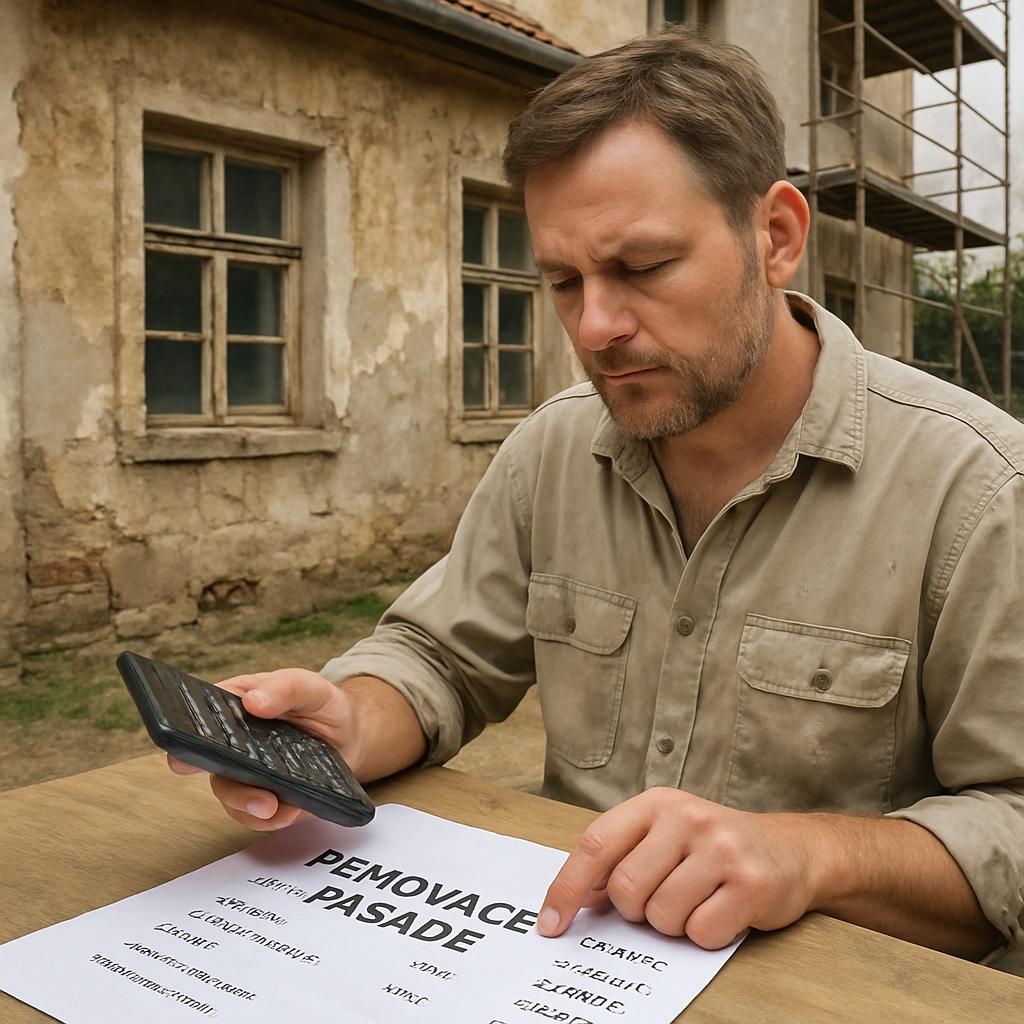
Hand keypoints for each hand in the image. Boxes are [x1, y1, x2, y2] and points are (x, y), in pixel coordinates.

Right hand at [167, 668, 359, 832]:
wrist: (349, 738)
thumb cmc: (322, 705)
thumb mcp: (311, 687)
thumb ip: (286, 687)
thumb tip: (254, 701)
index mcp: (232, 706)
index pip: (197, 718)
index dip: (184, 736)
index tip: (185, 756)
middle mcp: (230, 742)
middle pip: (207, 765)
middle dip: (223, 779)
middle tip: (244, 788)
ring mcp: (244, 773)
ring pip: (229, 795)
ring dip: (248, 805)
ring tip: (274, 807)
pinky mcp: (262, 798)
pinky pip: (253, 816)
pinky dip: (271, 818)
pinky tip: (290, 810)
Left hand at [536, 787, 821, 948]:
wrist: (793, 850)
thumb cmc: (715, 847)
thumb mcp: (665, 834)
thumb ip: (622, 856)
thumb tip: (577, 898)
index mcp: (657, 803)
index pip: (596, 844)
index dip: (567, 887)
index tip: (551, 924)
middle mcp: (686, 818)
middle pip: (626, 888)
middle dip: (636, 909)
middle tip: (663, 898)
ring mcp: (720, 849)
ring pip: (662, 915)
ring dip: (673, 923)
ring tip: (698, 899)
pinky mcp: (750, 884)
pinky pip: (700, 933)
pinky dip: (705, 934)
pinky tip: (723, 911)